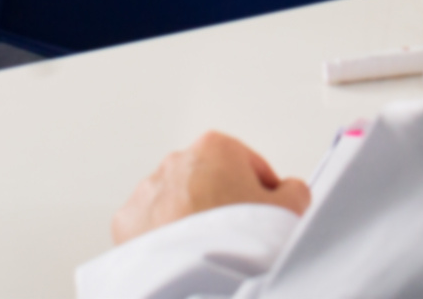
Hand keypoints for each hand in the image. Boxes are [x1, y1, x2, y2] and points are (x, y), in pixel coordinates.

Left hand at [111, 132, 310, 244]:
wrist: (198, 274)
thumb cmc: (239, 239)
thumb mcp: (291, 208)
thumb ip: (294, 190)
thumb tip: (288, 190)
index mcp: (216, 147)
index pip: (248, 165)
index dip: (261, 193)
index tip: (263, 215)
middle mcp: (177, 161)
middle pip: (209, 180)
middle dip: (221, 203)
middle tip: (236, 235)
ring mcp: (148, 190)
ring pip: (177, 203)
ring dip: (190, 220)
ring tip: (208, 249)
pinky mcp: (127, 221)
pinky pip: (151, 226)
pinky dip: (164, 238)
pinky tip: (184, 255)